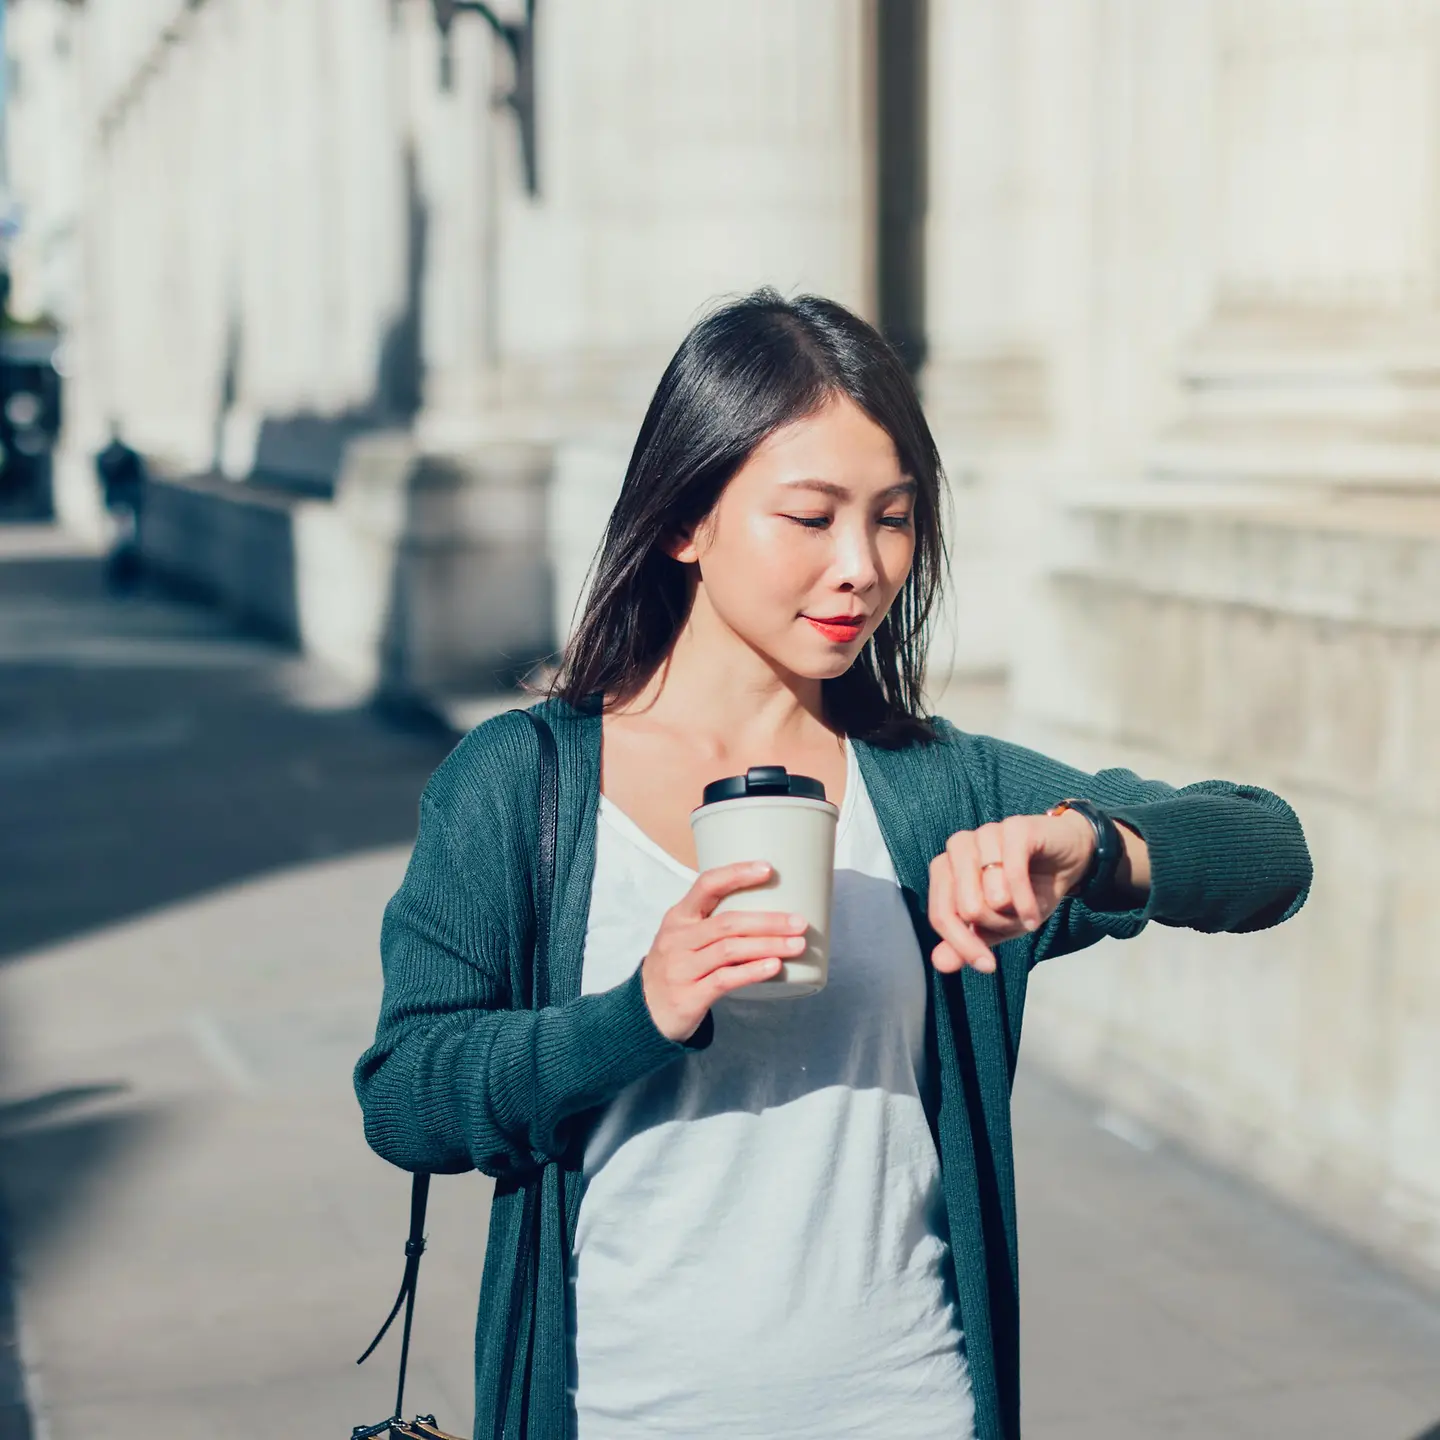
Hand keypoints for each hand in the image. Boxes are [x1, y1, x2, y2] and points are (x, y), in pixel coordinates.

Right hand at [640, 861, 809, 1041]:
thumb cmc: (676, 968)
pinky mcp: (688, 996)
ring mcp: (681, 968)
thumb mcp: (684, 937)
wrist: (644, 1013)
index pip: (706, 885)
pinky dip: (752, 971)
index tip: (768, 868)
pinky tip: (774, 967)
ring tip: (797, 945)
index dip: (737, 874)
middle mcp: (677, 939)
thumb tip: (772, 911)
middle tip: (800, 922)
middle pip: (728, 922)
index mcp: (678, 917)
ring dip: (768, 946)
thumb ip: (716, 923)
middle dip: (768, 921)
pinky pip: (725, 979)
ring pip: (730, 950)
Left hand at [927, 810, 1095, 973]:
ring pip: (989, 893)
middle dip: (996, 925)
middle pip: (965, 906)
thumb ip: (966, 942)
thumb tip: (941, 964)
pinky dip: (1026, 901)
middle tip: (1014, 921)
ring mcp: (985, 833)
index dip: (962, 945)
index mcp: (945, 868)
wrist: (1069, 861)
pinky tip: (1035, 916)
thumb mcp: (997, 925)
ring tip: (1025, 910)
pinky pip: (1013, 874)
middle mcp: (959, 846)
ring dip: (1013, 912)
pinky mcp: (1014, 827)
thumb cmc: (1027, 891)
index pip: (941, 914)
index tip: (987, 966)